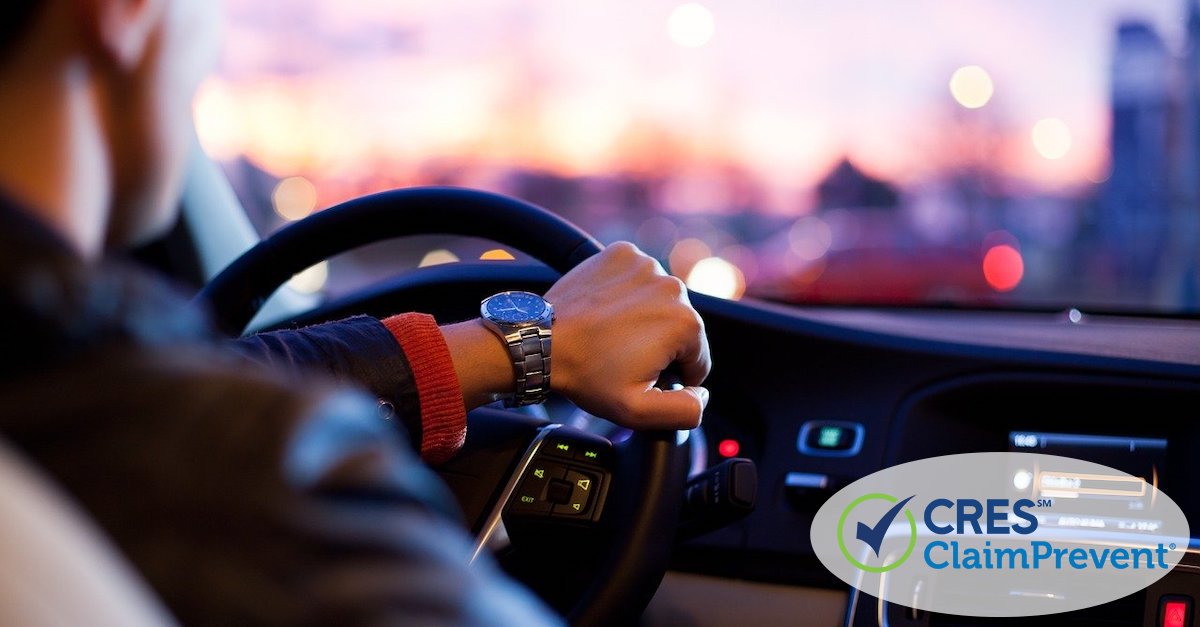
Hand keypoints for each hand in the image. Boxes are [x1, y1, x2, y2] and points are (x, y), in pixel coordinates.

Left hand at [546, 241, 710, 429]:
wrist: (542, 341)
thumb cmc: (586, 374)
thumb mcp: (638, 410)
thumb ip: (685, 410)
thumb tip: (703, 395)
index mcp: (685, 323)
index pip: (698, 359)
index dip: (672, 376)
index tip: (640, 374)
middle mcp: (673, 287)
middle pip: (680, 327)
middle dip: (659, 345)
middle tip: (622, 356)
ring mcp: (646, 265)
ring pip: (660, 301)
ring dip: (645, 317)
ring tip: (612, 334)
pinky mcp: (623, 253)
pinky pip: (638, 278)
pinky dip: (628, 292)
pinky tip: (607, 310)